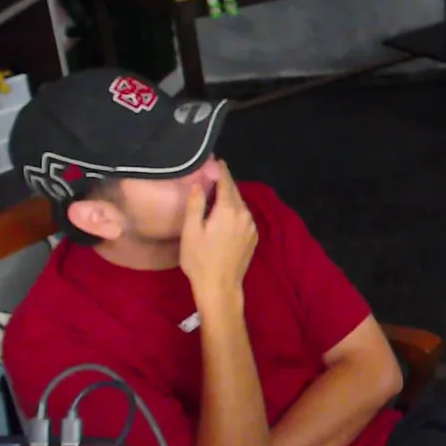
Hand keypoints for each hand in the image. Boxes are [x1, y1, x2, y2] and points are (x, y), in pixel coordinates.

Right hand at [179, 161, 258, 303]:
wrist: (221, 286)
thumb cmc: (200, 260)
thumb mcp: (191, 231)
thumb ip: (195, 204)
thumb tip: (197, 183)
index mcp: (229, 210)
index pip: (226, 182)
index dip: (220, 170)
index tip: (216, 160)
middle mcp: (245, 214)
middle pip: (235, 191)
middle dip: (225, 181)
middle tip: (213, 173)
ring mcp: (252, 226)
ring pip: (240, 204)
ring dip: (230, 196)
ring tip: (216, 191)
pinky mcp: (254, 236)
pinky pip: (244, 216)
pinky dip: (235, 210)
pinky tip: (224, 213)